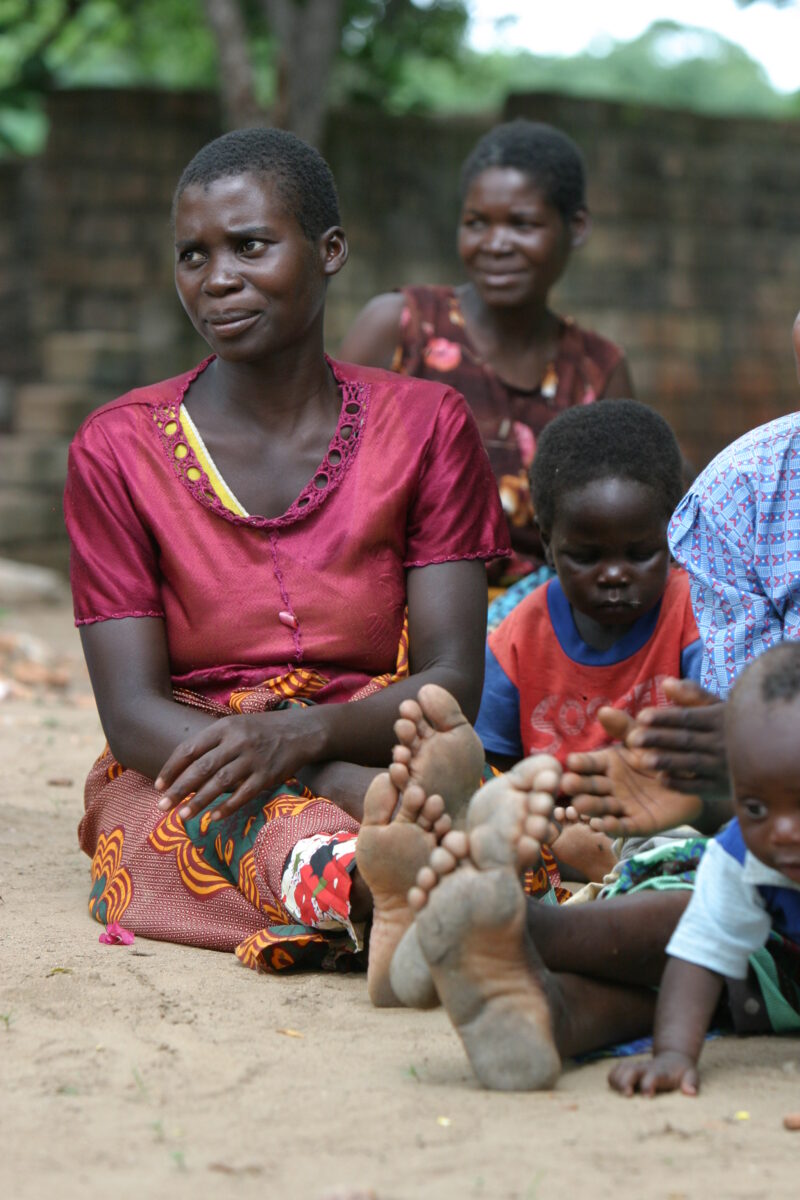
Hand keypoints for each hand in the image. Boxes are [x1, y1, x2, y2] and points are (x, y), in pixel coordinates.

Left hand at [154, 708, 323, 820]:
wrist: (301, 731)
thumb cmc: (262, 731)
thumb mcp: (236, 726)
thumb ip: (212, 743)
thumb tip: (183, 767)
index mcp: (224, 728)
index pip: (190, 749)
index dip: (172, 768)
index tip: (158, 785)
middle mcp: (237, 742)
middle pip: (201, 768)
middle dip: (179, 789)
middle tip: (161, 806)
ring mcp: (253, 759)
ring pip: (220, 783)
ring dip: (199, 801)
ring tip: (182, 816)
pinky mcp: (268, 776)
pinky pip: (243, 794)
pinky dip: (227, 807)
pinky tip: (213, 818)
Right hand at [561, 741, 702, 837]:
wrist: (695, 780)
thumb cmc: (664, 754)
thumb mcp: (644, 738)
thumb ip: (624, 727)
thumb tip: (603, 710)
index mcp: (608, 763)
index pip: (589, 763)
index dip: (580, 763)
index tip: (572, 762)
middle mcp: (610, 786)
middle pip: (590, 787)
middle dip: (578, 786)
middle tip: (568, 784)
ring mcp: (623, 806)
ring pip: (602, 808)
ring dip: (590, 807)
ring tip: (581, 805)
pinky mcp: (638, 824)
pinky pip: (624, 827)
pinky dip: (612, 827)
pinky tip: (603, 824)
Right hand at [609, 1050, 698, 1096]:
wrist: (673, 1059)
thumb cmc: (682, 1073)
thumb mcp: (691, 1075)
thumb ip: (691, 1083)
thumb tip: (690, 1092)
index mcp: (661, 1072)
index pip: (653, 1076)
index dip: (648, 1084)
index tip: (647, 1096)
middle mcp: (645, 1068)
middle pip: (631, 1070)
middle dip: (626, 1082)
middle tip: (627, 1095)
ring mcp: (636, 1068)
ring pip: (620, 1070)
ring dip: (617, 1081)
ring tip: (620, 1094)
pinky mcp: (628, 1070)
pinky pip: (614, 1071)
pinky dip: (612, 1079)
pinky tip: (614, 1089)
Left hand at [623, 678, 726, 792]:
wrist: (765, 756)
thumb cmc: (731, 727)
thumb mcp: (717, 707)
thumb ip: (691, 694)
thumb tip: (665, 683)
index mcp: (719, 719)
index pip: (687, 717)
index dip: (664, 717)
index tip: (641, 717)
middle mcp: (722, 742)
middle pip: (686, 739)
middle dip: (659, 739)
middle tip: (633, 739)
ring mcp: (724, 766)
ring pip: (692, 763)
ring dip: (667, 761)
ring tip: (643, 760)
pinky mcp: (724, 787)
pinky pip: (702, 786)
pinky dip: (682, 784)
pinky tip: (662, 780)